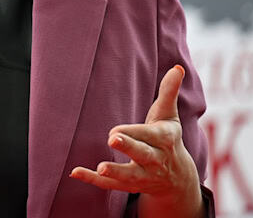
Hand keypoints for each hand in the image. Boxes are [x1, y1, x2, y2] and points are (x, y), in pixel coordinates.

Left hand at [69, 65, 202, 215]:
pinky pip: (111, 186)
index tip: (117, 130)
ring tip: (100, 168)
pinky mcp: (130, 186)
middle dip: (129, 147)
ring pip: (130, 176)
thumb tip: (177, 67)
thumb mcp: (169, 115)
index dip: (135, 132)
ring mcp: (144, 176)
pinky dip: (93, 181)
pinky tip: (75, 172)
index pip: (150, 135)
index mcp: (164, 139)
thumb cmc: (167, 137)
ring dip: (116, 173)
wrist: (177, 178)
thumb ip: (169, 92)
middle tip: (112, 138)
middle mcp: (156, 160)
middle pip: (143, 155)